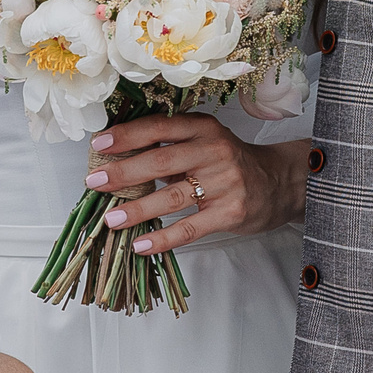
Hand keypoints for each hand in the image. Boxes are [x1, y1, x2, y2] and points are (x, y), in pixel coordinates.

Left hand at [84, 113, 305, 255]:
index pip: (159, 127)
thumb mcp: (204, 141)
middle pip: (161, 161)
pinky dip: (163, 238)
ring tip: (112, 220)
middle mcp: (214, 151)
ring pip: (172, 197)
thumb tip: (117, 158)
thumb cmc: (228, 162)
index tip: (98, 145)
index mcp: (203, 128)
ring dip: (138, 210)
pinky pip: (191, 228)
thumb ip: (170, 146)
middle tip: (94, 183)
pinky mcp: (231, 212)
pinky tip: (141, 245)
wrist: (278, 183)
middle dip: (123, 173)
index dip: (127, 135)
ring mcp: (225, 183)